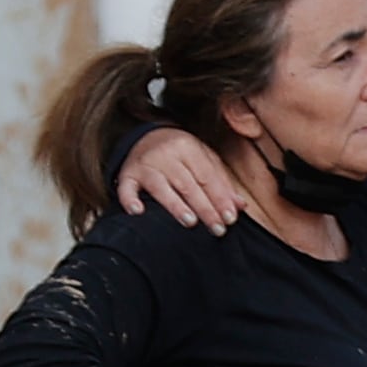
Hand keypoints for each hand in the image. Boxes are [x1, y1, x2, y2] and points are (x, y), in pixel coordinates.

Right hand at [117, 128, 246, 234]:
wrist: (144, 137)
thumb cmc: (179, 154)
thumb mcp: (203, 160)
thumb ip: (221, 182)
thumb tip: (240, 206)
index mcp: (188, 147)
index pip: (207, 176)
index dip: (220, 198)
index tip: (230, 218)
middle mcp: (166, 154)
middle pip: (188, 184)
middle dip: (205, 208)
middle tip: (217, 228)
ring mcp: (145, 164)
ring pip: (161, 186)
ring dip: (175, 205)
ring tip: (190, 222)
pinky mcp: (127, 174)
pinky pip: (126, 188)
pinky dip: (130, 199)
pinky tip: (138, 212)